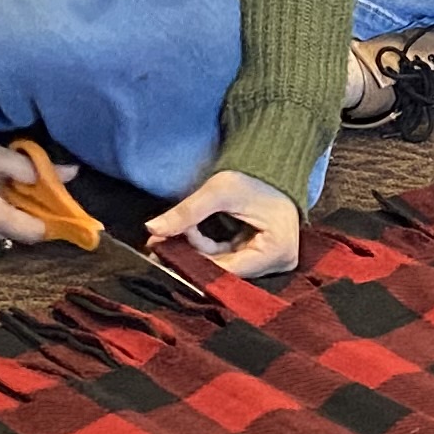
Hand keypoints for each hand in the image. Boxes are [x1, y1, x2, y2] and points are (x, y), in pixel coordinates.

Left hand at [147, 166, 300, 278]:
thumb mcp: (219, 191)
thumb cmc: (255, 174)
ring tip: (176, 232)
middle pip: (227, 271)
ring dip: (199, 251)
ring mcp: (274, 260)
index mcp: (277, 251)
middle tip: (161, 242)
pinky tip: (191, 233)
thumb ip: (187, 212)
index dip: (195, 262)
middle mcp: (280, 262)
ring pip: (226, 265)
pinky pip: (231, 257)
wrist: (274, 162)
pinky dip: (210, 248)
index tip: (165, 250)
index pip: (228, 270)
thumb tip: (153, 229)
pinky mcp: (264, 255)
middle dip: (194, 255)